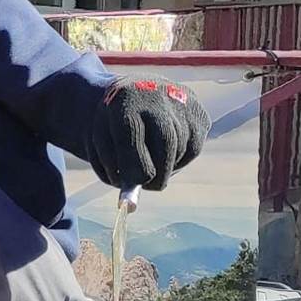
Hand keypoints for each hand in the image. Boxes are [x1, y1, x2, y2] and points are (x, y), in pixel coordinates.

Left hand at [91, 80, 208, 189]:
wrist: (131, 93)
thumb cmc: (112, 127)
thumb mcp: (101, 143)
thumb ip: (113, 170)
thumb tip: (130, 206)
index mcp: (124, 100)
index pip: (132, 136)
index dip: (132, 167)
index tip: (131, 188)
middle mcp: (156, 95)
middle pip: (166, 143)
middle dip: (156, 173)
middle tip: (148, 185)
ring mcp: (182, 101)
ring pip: (181, 149)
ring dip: (166, 166)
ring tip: (152, 162)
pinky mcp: (199, 112)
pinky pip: (193, 148)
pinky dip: (179, 159)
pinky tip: (167, 153)